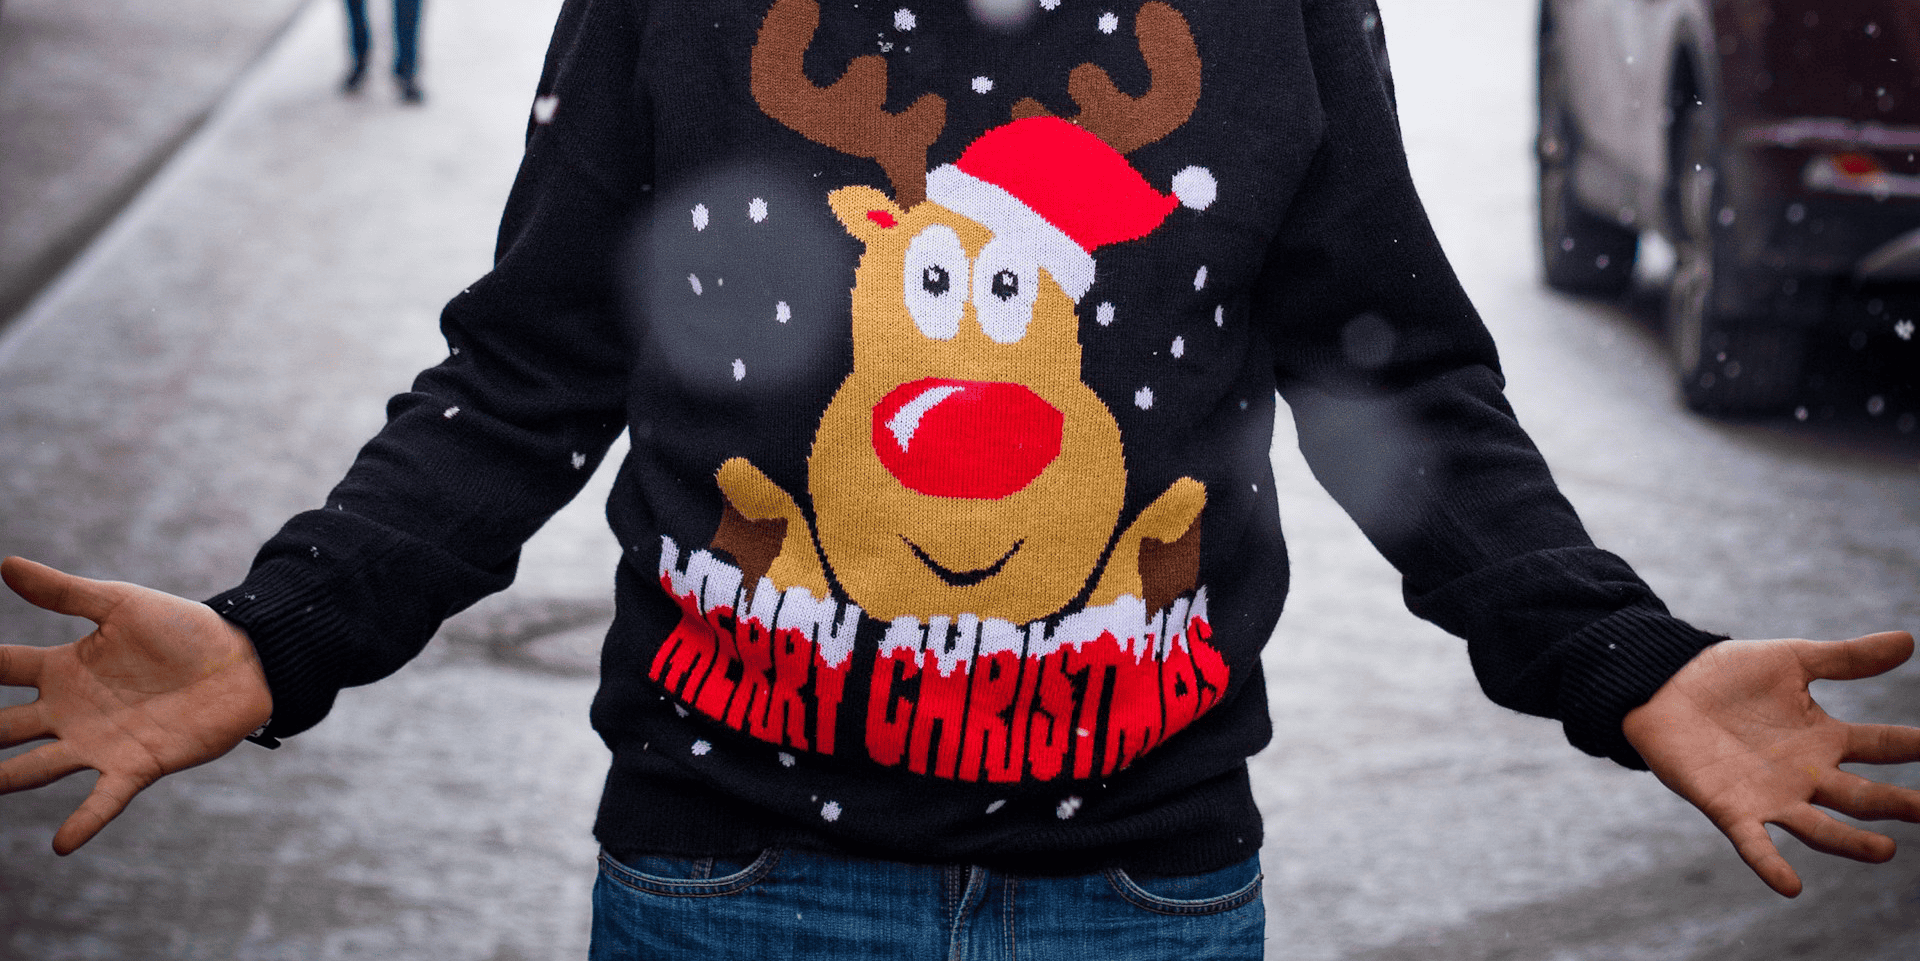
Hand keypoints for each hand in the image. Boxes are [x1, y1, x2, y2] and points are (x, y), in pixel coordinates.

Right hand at [0, 556, 272, 853]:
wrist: (242, 660)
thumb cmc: (182, 630)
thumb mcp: (120, 605)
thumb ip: (64, 593)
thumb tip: (6, 564)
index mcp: (61, 669)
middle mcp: (69, 712)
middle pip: (2, 729)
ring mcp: (98, 742)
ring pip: (36, 769)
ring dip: (7, 781)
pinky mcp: (136, 766)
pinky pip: (104, 800)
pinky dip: (85, 822)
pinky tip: (62, 844)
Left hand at [1623, 631, 1919, 896]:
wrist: (1663, 685)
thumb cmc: (1728, 675)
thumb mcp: (1791, 661)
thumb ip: (1847, 658)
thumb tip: (1908, 641)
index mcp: (1824, 739)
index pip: (1881, 745)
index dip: (1913, 746)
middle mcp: (1804, 775)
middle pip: (1859, 796)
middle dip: (1896, 805)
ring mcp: (1770, 796)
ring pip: (1818, 827)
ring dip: (1848, 842)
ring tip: (1884, 851)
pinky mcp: (1729, 809)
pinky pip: (1754, 844)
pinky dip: (1770, 865)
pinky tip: (1790, 886)